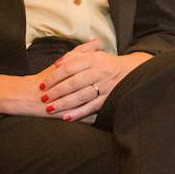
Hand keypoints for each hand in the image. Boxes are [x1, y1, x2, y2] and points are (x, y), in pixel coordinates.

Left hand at [38, 39, 152, 120]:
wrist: (131, 72)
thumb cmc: (106, 64)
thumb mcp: (93, 55)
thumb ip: (76, 56)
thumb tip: (58, 63)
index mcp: (94, 59)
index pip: (69, 68)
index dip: (54, 76)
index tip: (43, 84)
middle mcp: (100, 72)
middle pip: (73, 82)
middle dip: (56, 91)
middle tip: (43, 98)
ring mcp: (105, 86)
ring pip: (81, 96)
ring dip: (64, 103)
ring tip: (50, 109)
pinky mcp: (109, 99)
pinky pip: (91, 107)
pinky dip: (79, 113)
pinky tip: (67, 117)